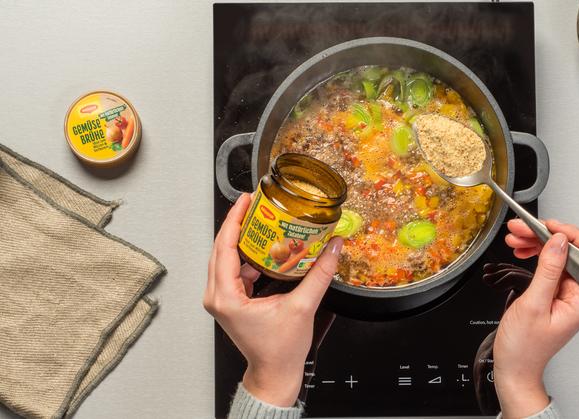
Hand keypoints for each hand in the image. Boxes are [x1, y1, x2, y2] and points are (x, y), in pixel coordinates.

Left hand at [204, 193, 343, 406]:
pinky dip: (246, 255)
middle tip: (255, 203)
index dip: (236, 220)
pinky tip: (264, 246)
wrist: (274, 374)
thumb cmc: (280, 350)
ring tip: (260, 220)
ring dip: (242, 238)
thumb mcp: (303, 307)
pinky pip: (233, 269)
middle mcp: (217, 296)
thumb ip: (320, 274)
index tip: (247, 201)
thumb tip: (333, 248)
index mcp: (226, 296)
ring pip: (226, 257)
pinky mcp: (230, 301)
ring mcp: (221, 299)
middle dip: (239, 223)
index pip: (225, 246)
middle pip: (222, 248)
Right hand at [493, 219, 578, 418]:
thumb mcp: (533, 304)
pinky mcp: (552, 295)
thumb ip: (547, 270)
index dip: (570, 236)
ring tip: (515, 237)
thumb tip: (559, 242)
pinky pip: (547, 267)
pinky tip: (521, 251)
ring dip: (536, 244)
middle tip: (521, 229)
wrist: (514, 369)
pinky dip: (534, 256)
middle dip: (545, 236)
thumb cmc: (523, 347)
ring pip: (556, 258)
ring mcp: (564, 295)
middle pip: (570, 254)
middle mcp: (577, 296)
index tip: (548, 226)